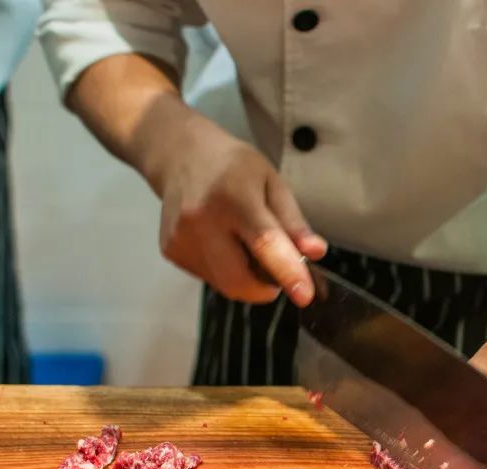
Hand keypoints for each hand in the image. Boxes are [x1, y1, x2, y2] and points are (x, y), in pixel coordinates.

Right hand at [156, 118, 326, 305]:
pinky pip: (209, 278)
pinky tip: (222, 242)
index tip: (305, 295)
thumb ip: (294, 222)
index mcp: (234, 197)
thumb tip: (316, 253)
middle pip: (239, 279)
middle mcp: (201, 219)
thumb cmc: (232, 167)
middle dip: (266, 287)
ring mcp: (181, 238)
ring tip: (243, 241)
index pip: (264, 243)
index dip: (287, 272)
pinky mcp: (170, 251)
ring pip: (225, 285)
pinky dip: (225, 270)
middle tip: (277, 266)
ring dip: (245, 277)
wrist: (180, 156)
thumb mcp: (272, 183)